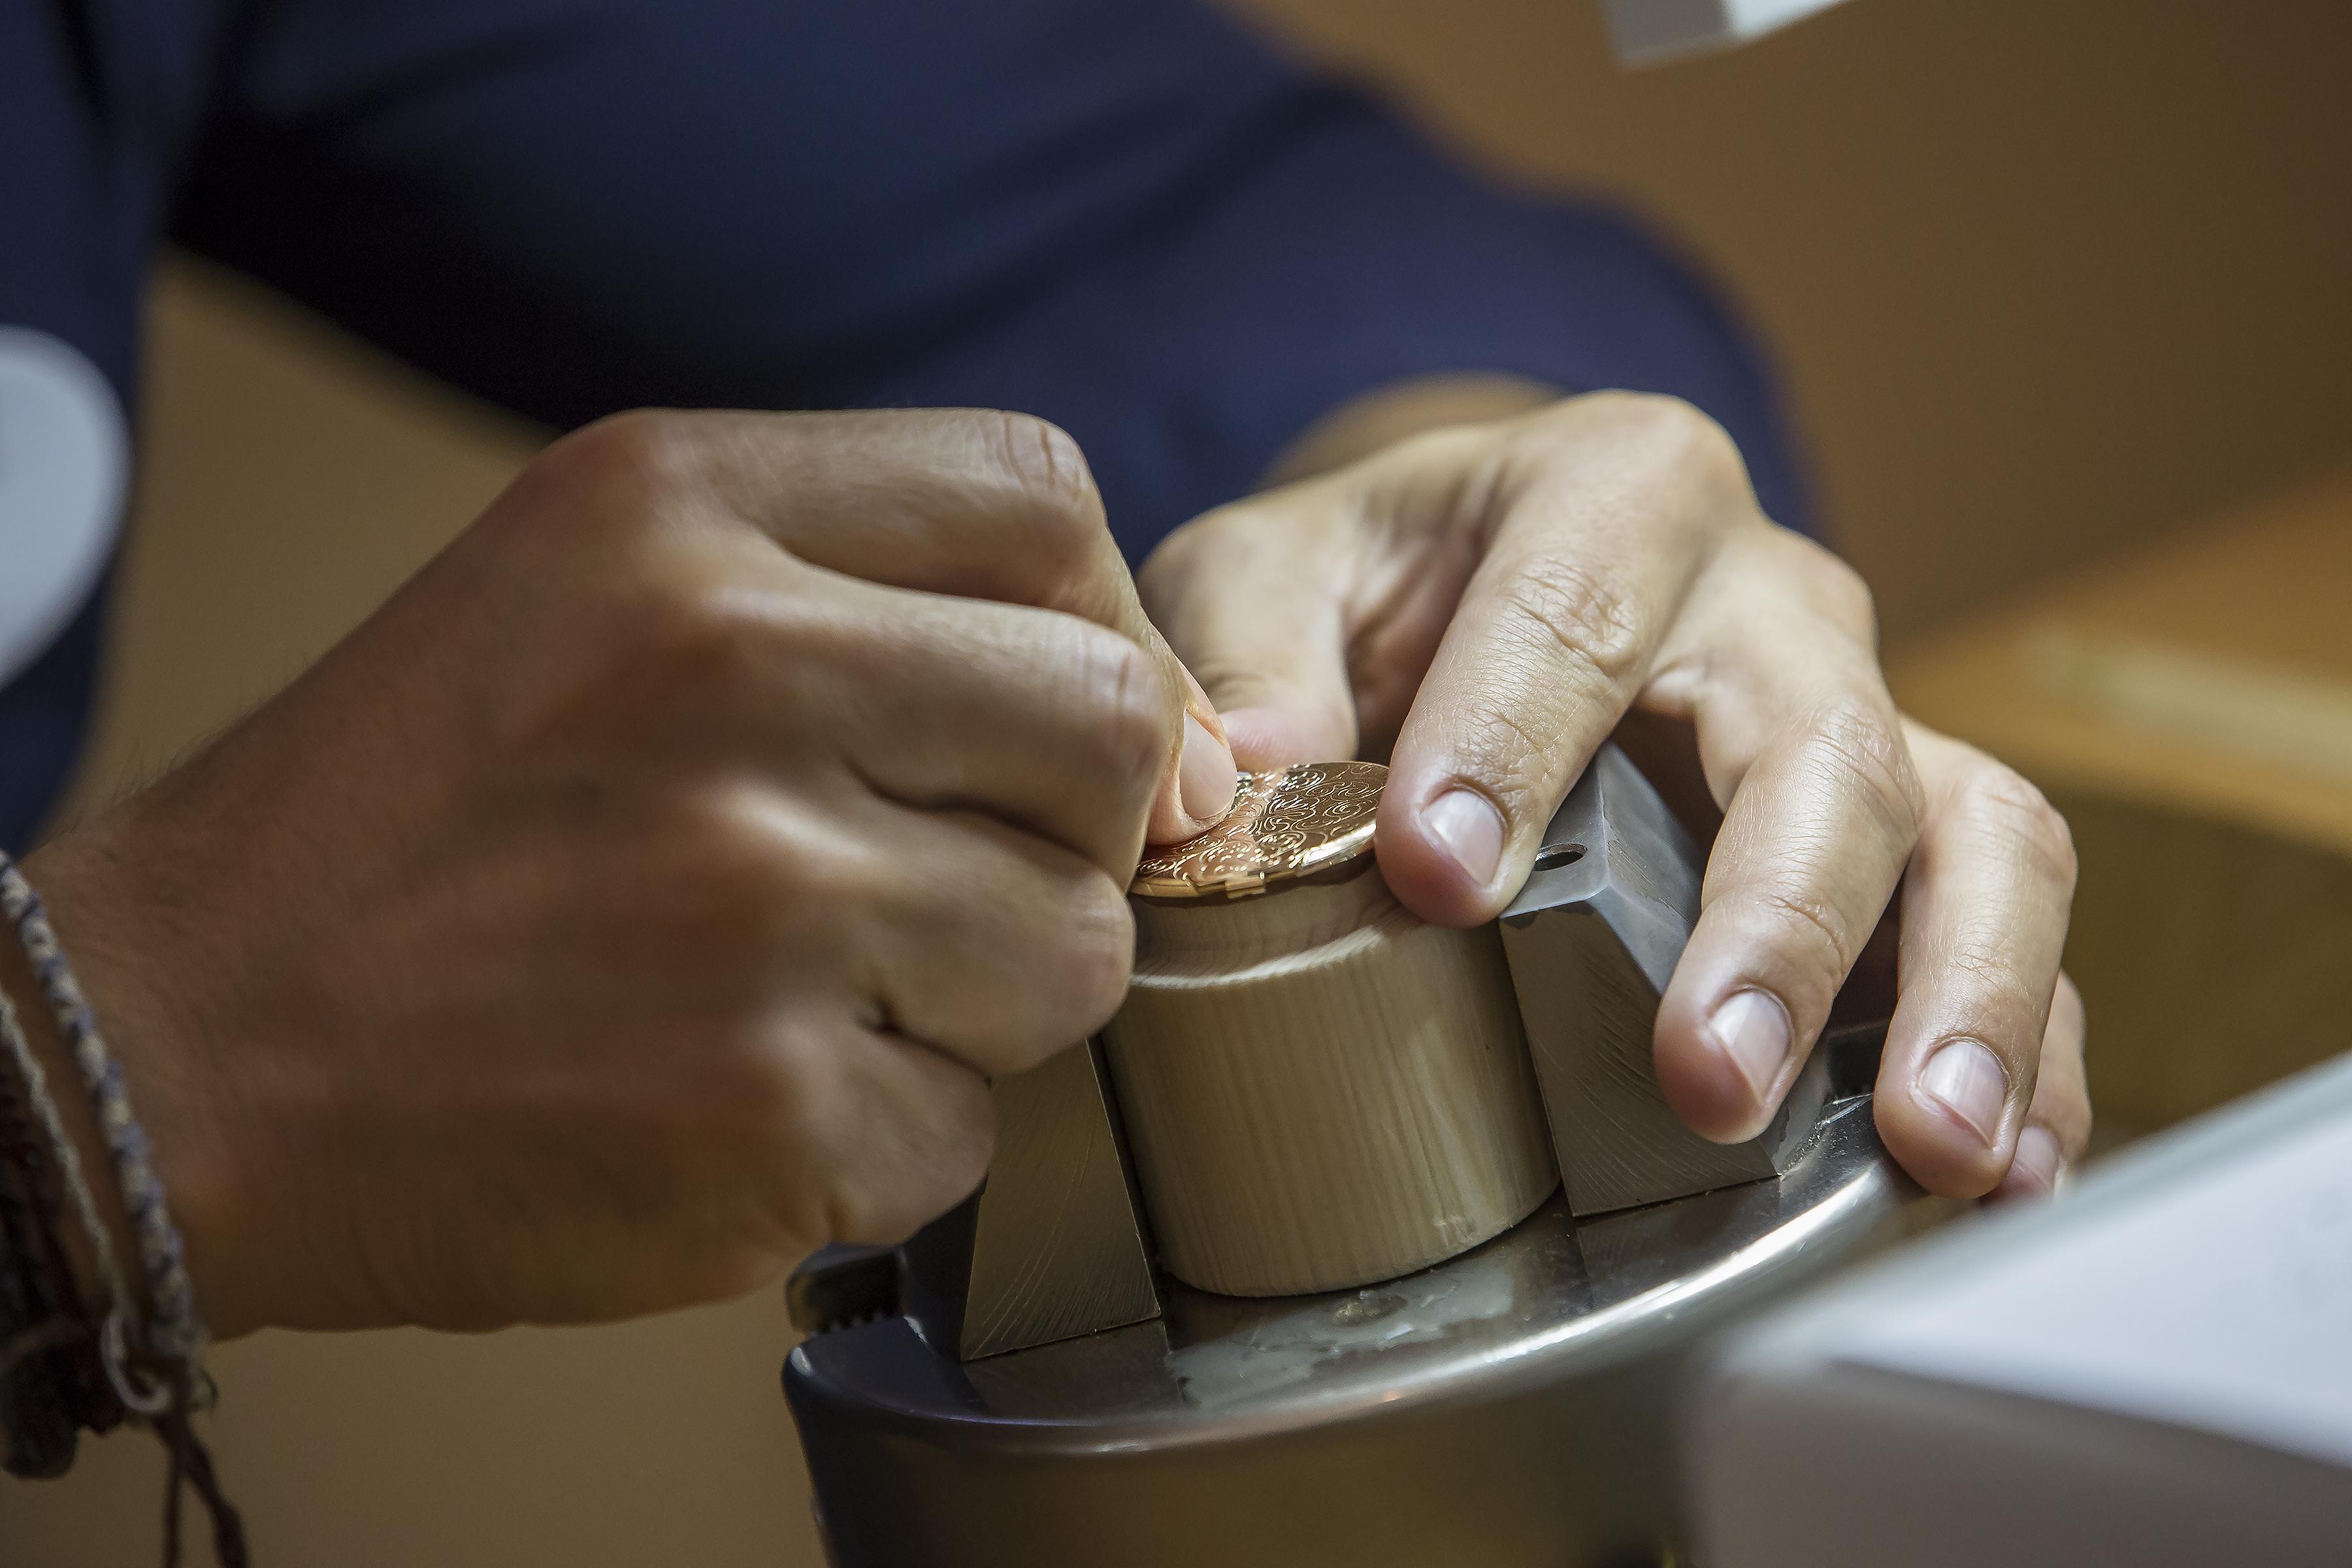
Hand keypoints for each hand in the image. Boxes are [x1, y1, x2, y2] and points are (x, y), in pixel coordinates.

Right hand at [21, 408, 1236, 1335]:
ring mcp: (758, 903)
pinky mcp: (767, 1112)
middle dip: (1059, 829)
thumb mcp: (592, 588)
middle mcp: (733, 674)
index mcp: (678, 509)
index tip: (1037, 728)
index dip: (1088, 625)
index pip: (1044, 501)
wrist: (171, 1050)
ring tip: (802, 995)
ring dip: (979, 998)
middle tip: (914, 879)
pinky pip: (972, 1127)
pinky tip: (732, 1099)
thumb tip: (1190, 744)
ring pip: (1078, 949)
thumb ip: (873, 601)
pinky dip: (884, 1138)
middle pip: (1110, 728)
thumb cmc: (411, 819)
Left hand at [1140, 391, 2087, 1200]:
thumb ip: (1247, 650)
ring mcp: (1861, 715)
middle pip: (1822, 744)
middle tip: (1704, 1079)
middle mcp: (1768, 601)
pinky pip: (2002, 930)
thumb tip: (1253, 772)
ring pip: (1980, 830)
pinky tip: (1994, 1172)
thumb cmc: (1371, 586)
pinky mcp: (1910, 832)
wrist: (1473, 581)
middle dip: (1774, 920)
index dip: (1512, 744)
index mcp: (1614, 493)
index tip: (1439, 879)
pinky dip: (2028, 1049)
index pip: (1576, 609)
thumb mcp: (1272, 574)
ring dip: (1959, 996)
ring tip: (1924, 1147)